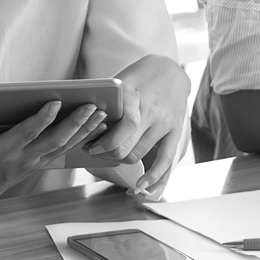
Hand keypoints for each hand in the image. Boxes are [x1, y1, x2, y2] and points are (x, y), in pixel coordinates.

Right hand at [0, 100, 106, 213]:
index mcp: (4, 152)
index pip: (27, 134)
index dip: (42, 119)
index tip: (55, 103)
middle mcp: (24, 158)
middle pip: (55, 140)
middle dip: (75, 123)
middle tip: (91, 106)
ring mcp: (34, 162)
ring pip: (64, 145)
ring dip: (84, 130)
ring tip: (101, 114)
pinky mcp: (39, 163)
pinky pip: (64, 150)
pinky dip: (81, 138)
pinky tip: (95, 127)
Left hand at [84, 54, 190, 196]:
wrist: (172, 71)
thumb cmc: (139, 76)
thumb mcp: (121, 81)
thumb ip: (109, 103)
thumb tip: (84, 126)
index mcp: (136, 95)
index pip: (124, 126)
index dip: (105, 142)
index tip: (89, 146)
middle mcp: (153, 111)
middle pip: (127, 146)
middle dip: (105, 154)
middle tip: (93, 151)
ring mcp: (165, 124)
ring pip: (138, 154)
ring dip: (119, 160)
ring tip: (108, 157)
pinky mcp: (175, 133)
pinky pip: (165, 161)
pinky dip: (154, 178)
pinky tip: (141, 188)